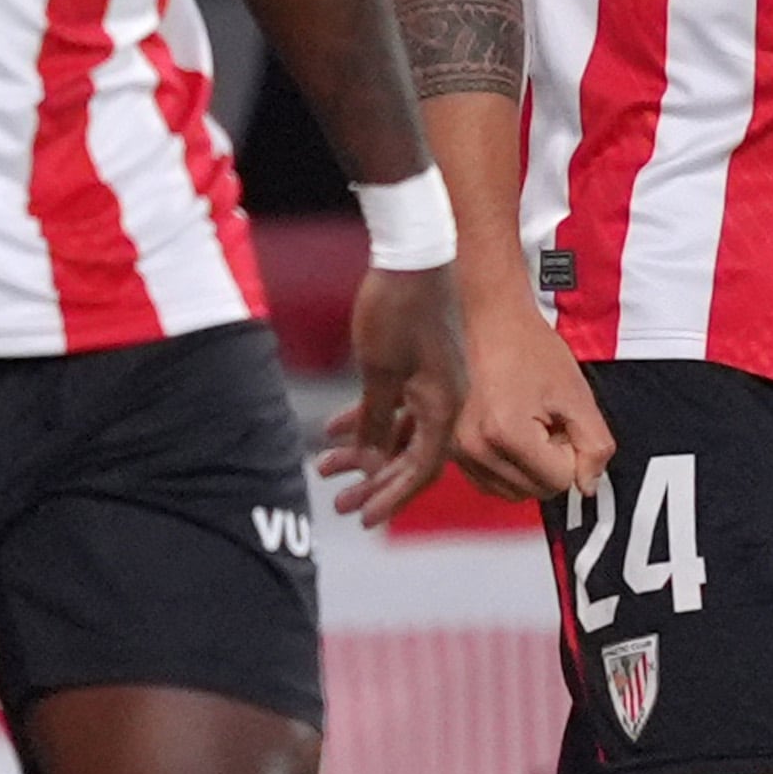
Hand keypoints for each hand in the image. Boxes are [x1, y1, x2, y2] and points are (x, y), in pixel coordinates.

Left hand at [316, 262, 465, 524]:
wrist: (413, 256)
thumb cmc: (398, 311)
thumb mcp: (379, 372)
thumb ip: (378, 422)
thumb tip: (374, 466)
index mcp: (447, 410)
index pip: (421, 470)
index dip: (391, 496)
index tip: (364, 518)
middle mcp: (448, 403)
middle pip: (411, 457)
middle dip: (373, 483)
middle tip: (340, 505)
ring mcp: (435, 385)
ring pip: (399, 433)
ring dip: (364, 451)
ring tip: (324, 468)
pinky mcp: (420, 368)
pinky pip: (396, 406)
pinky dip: (367, 419)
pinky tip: (332, 430)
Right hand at [449, 292, 613, 502]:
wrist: (491, 321)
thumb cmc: (529, 348)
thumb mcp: (577, 396)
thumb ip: (595, 447)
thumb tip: (588, 486)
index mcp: (505, 434)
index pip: (560, 481)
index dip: (571, 452)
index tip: (559, 420)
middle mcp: (474, 448)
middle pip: (537, 491)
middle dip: (551, 462)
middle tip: (545, 420)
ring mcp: (459, 450)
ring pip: (514, 492)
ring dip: (530, 468)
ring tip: (526, 424)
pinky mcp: (453, 448)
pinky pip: (491, 483)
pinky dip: (509, 468)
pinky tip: (510, 433)